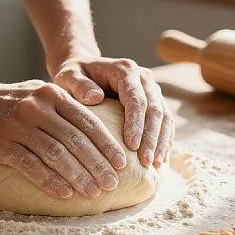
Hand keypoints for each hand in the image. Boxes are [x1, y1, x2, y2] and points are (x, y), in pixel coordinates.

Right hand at [0, 79, 126, 199]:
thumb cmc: (10, 101)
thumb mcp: (39, 93)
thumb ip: (64, 107)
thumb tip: (95, 134)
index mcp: (52, 95)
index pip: (87, 122)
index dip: (106, 144)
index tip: (122, 164)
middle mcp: (38, 107)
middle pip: (76, 140)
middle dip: (97, 164)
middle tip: (113, 184)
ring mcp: (19, 125)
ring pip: (56, 154)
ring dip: (78, 176)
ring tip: (94, 193)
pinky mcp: (1, 144)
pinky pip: (30, 166)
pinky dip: (50, 181)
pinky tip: (65, 194)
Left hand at [52, 56, 173, 167]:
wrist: (83, 70)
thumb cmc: (73, 75)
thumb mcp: (68, 76)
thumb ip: (78, 85)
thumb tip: (96, 97)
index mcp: (125, 70)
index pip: (136, 98)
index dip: (136, 123)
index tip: (132, 146)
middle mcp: (143, 77)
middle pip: (155, 108)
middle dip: (152, 137)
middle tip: (147, 162)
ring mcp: (151, 89)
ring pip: (165, 116)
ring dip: (161, 141)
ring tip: (155, 165)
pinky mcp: (154, 101)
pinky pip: (165, 121)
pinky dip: (165, 140)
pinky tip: (160, 159)